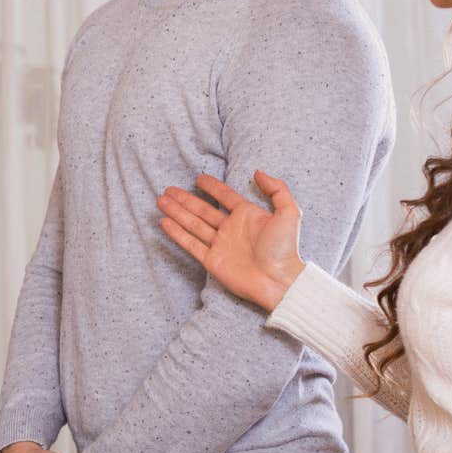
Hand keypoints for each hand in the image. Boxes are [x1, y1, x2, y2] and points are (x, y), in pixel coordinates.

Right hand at [156, 171, 306, 311]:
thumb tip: (257, 172)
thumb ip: (277, 189)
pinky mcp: (212, 260)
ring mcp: (220, 245)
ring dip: (177, 212)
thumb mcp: (290, 212)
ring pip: (193, 224)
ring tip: (161, 200)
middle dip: (185, 199)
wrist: (279, 280)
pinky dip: (177, 233)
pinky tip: (165, 222)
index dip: (212, 187)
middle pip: (202, 210)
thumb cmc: (285, 248)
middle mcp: (231, 229)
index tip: (198, 178)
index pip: (225, 197)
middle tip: (168, 190)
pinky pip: (191, 244)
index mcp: (247, 216)